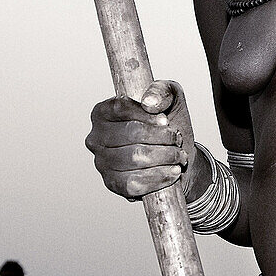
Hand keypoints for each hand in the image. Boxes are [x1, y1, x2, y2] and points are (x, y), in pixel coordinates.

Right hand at [85, 80, 192, 201]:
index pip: (119, 108)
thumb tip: (149, 102)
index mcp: (103, 112)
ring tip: (178, 155)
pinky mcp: (113, 184)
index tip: (165, 120)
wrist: (177, 156)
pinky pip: (134, 183)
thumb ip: (162, 91)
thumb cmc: (168, 124)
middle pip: (130, 134)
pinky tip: (172, 171)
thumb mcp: (171, 98)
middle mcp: (96, 138)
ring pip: (134, 158)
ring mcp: (102, 163)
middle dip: (161, 137)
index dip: (145, 114)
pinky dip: (158, 177)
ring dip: (164, 156)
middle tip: (176, 139)